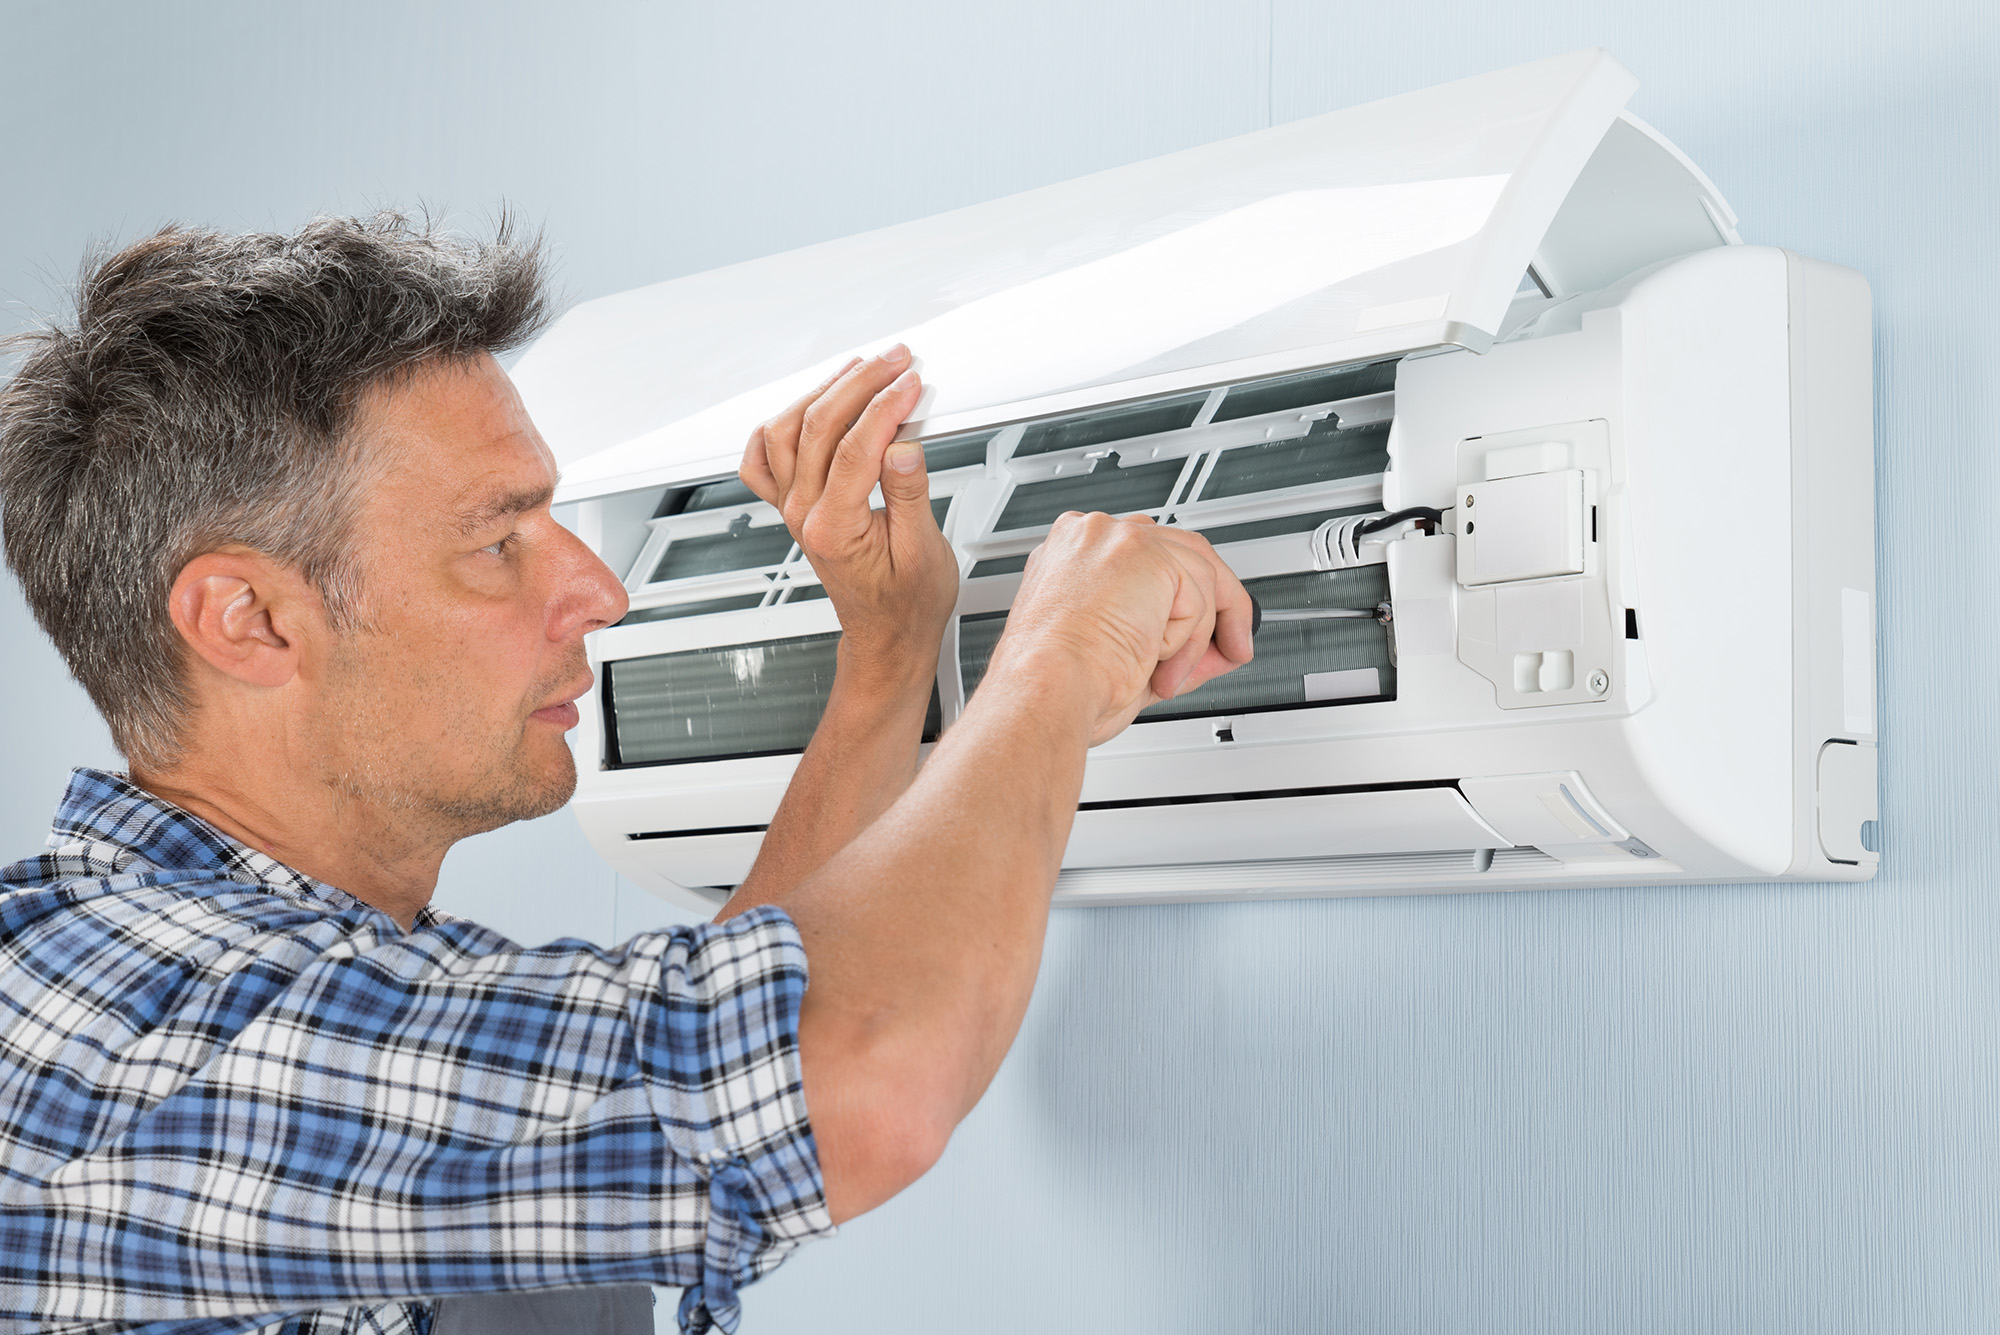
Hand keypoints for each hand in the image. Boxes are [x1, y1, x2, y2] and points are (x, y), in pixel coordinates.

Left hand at [739, 346, 958, 680]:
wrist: (887, 636)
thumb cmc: (906, 605)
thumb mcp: (924, 552)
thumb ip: (909, 495)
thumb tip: (902, 446)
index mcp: (835, 529)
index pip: (857, 449)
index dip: (886, 407)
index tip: (911, 384)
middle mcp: (805, 516)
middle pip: (818, 428)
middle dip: (859, 384)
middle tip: (895, 361)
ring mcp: (793, 509)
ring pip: (786, 432)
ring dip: (822, 392)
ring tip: (859, 369)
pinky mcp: (794, 505)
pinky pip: (764, 459)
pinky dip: (777, 426)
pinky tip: (805, 406)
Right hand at [985, 512, 1253, 745]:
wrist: (1046, 689)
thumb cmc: (1059, 685)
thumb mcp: (1126, 659)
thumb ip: (1174, 644)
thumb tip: (1217, 649)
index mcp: (1072, 559)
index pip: (1147, 558)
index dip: (1181, 599)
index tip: (1199, 632)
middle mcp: (1089, 538)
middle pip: (1182, 552)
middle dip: (1215, 609)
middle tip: (1230, 648)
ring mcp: (1115, 538)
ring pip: (1197, 576)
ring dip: (1194, 637)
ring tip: (1166, 674)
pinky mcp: (1143, 552)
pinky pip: (1198, 594)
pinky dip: (1189, 639)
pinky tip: (1158, 659)